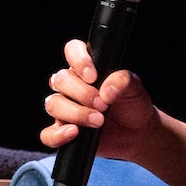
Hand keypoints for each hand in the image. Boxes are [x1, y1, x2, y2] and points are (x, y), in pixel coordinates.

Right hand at [41, 39, 156, 157]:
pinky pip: (48, 134)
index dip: (79, 60)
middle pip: (60, 80)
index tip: (93, 77)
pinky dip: (58, 134)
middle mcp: (71, 85)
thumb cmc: (132, 104)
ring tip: (99, 121)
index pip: (72, 50)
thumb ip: (122, 81)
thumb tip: (105, 91)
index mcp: (86, 67)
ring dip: (76, 113)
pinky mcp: (63, 130)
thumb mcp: (135, 88)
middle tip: (103, 105)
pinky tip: (75, 133)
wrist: (137, 133)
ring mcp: (65, 108)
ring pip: (53, 104)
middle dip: (82, 94)